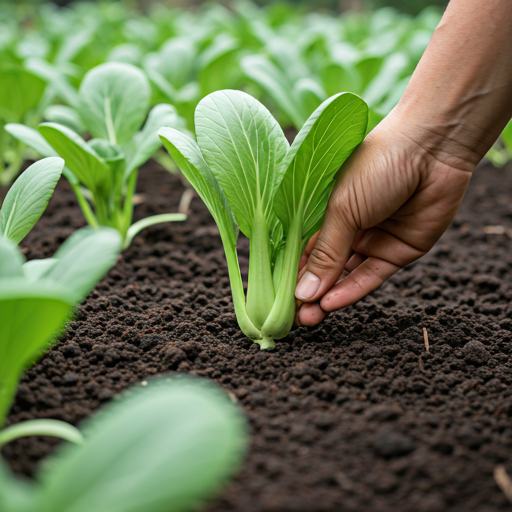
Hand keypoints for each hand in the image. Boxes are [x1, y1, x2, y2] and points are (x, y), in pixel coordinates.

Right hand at [294, 110, 474, 326]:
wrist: (431, 148)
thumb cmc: (376, 165)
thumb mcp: (341, 208)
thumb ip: (324, 253)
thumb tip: (302, 291)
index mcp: (328, 212)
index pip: (305, 250)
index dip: (293, 274)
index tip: (280, 298)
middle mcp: (350, 228)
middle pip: (326, 267)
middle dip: (310, 292)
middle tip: (295, 317)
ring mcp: (374, 240)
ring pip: (347, 276)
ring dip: (329, 297)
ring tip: (310, 317)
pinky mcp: (399, 251)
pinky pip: (373, 276)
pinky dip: (353, 290)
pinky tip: (333, 304)